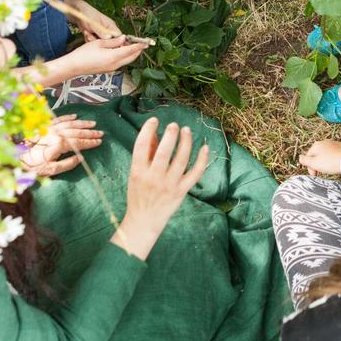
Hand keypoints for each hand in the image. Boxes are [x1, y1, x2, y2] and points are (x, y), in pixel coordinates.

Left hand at [20, 114, 102, 175]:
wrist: (15, 156)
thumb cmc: (32, 165)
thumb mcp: (50, 170)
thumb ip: (67, 164)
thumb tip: (80, 159)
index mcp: (59, 144)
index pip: (79, 142)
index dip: (90, 142)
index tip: (99, 142)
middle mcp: (56, 133)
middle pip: (77, 132)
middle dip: (90, 132)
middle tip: (100, 133)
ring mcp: (50, 128)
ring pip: (70, 123)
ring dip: (82, 123)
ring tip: (92, 124)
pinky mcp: (44, 126)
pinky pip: (59, 119)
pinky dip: (68, 117)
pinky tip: (75, 117)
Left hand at [68, 0, 120, 40]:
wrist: (77, 11)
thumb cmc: (87, 14)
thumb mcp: (94, 23)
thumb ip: (101, 31)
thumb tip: (109, 38)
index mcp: (111, 26)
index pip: (119, 37)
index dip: (115, 42)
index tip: (106, 44)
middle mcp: (108, 31)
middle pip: (109, 42)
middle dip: (99, 41)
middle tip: (90, 36)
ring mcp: (102, 33)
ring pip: (100, 43)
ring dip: (92, 40)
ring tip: (87, 32)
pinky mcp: (95, 36)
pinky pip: (94, 43)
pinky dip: (89, 39)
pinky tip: (85, 33)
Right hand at [68, 36, 147, 75]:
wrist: (74, 67)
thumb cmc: (84, 54)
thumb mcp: (99, 43)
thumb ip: (113, 41)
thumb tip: (123, 39)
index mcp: (114, 57)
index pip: (131, 50)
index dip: (139, 45)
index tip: (146, 42)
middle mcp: (115, 65)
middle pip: (131, 57)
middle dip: (137, 49)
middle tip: (139, 41)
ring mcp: (112, 69)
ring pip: (127, 60)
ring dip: (130, 52)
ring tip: (128, 43)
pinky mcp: (109, 70)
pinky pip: (120, 62)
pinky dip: (123, 56)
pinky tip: (120, 49)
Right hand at [113, 117, 209, 259]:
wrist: (144, 220)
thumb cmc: (138, 194)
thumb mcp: (135, 173)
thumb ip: (145, 153)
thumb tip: (155, 132)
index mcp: (138, 172)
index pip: (141, 146)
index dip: (148, 130)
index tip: (154, 120)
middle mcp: (154, 178)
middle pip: (164, 152)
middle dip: (170, 135)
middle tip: (174, 125)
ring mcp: (169, 185)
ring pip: (181, 160)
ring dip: (185, 142)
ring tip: (186, 130)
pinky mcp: (181, 191)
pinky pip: (195, 174)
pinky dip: (202, 160)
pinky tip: (205, 147)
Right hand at [299, 140, 340, 175]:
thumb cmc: (330, 163)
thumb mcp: (314, 163)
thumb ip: (305, 160)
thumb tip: (300, 158)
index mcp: (316, 145)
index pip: (308, 156)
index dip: (310, 167)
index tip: (314, 174)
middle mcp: (324, 142)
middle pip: (317, 154)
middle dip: (317, 164)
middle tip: (321, 172)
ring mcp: (334, 143)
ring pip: (326, 153)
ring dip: (325, 161)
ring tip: (330, 168)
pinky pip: (334, 153)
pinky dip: (333, 158)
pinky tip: (336, 164)